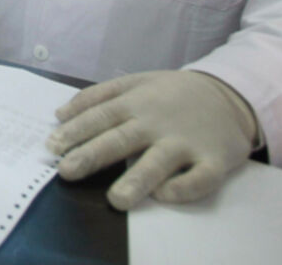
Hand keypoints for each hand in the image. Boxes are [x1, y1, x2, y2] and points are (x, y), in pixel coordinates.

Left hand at [46, 70, 257, 210]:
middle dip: (93, 155)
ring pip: (160, 162)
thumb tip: (60, 114)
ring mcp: (187, 141)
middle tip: (67, 171)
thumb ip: (98, 95)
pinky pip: (200, 178)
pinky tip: (165, 195)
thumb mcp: (136, 82)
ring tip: (116, 199)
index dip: (75, 131)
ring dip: (138, 179)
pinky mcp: (215, 160)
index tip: (51, 147)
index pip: (101, 116)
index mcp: (137, 102)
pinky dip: (184, 187)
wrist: (229, 95)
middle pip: (122, 139)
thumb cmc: (173, 93)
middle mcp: (158, 121)